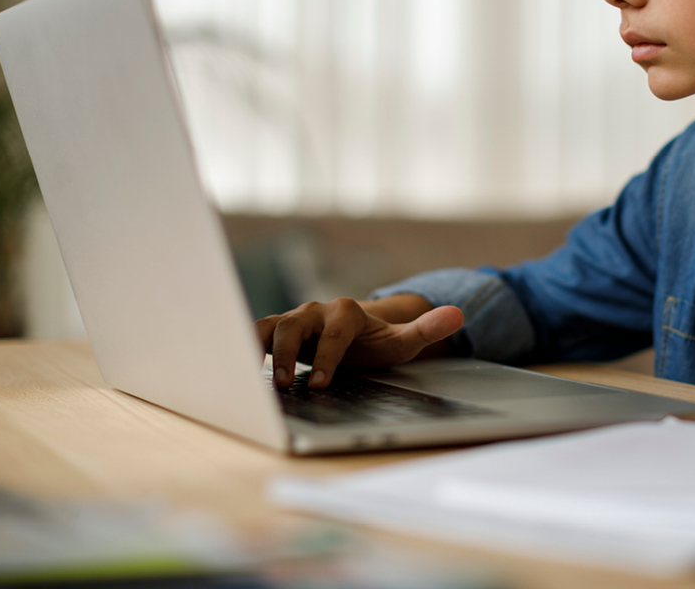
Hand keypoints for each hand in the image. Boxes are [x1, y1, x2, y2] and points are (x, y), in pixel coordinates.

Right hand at [255, 293, 462, 389]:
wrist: (359, 336)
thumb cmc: (379, 342)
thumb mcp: (405, 341)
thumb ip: (427, 328)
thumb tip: (458, 314)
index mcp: (346, 312)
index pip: (334, 332)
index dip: (327, 356)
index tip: (322, 383)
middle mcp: (316, 311)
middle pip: (294, 325)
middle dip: (286, 354)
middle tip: (284, 384)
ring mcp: (295, 320)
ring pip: (269, 327)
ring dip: (259, 350)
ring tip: (256, 378)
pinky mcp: (277, 331)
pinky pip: (255, 335)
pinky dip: (243, 348)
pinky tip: (235, 371)